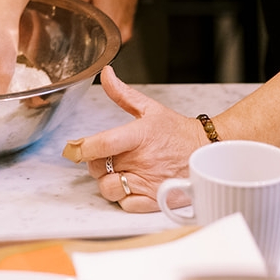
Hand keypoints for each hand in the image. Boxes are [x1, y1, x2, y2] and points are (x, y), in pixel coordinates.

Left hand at [69, 65, 207, 211]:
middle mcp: (142, 161)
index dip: (83, 148)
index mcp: (138, 136)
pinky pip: (126, 205)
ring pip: (109, 188)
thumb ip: (122, 93)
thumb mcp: (149, 107)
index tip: (74, 148)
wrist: (205, 152)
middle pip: (100, 167)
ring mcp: (148, 183)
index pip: (103, 144)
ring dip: (107, 181)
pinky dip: (123, 197)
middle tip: (104, 156)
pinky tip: (129, 185)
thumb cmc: (176, 130)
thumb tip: (106, 74)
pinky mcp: (155, 200)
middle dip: (95, 162)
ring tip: (116, 171)